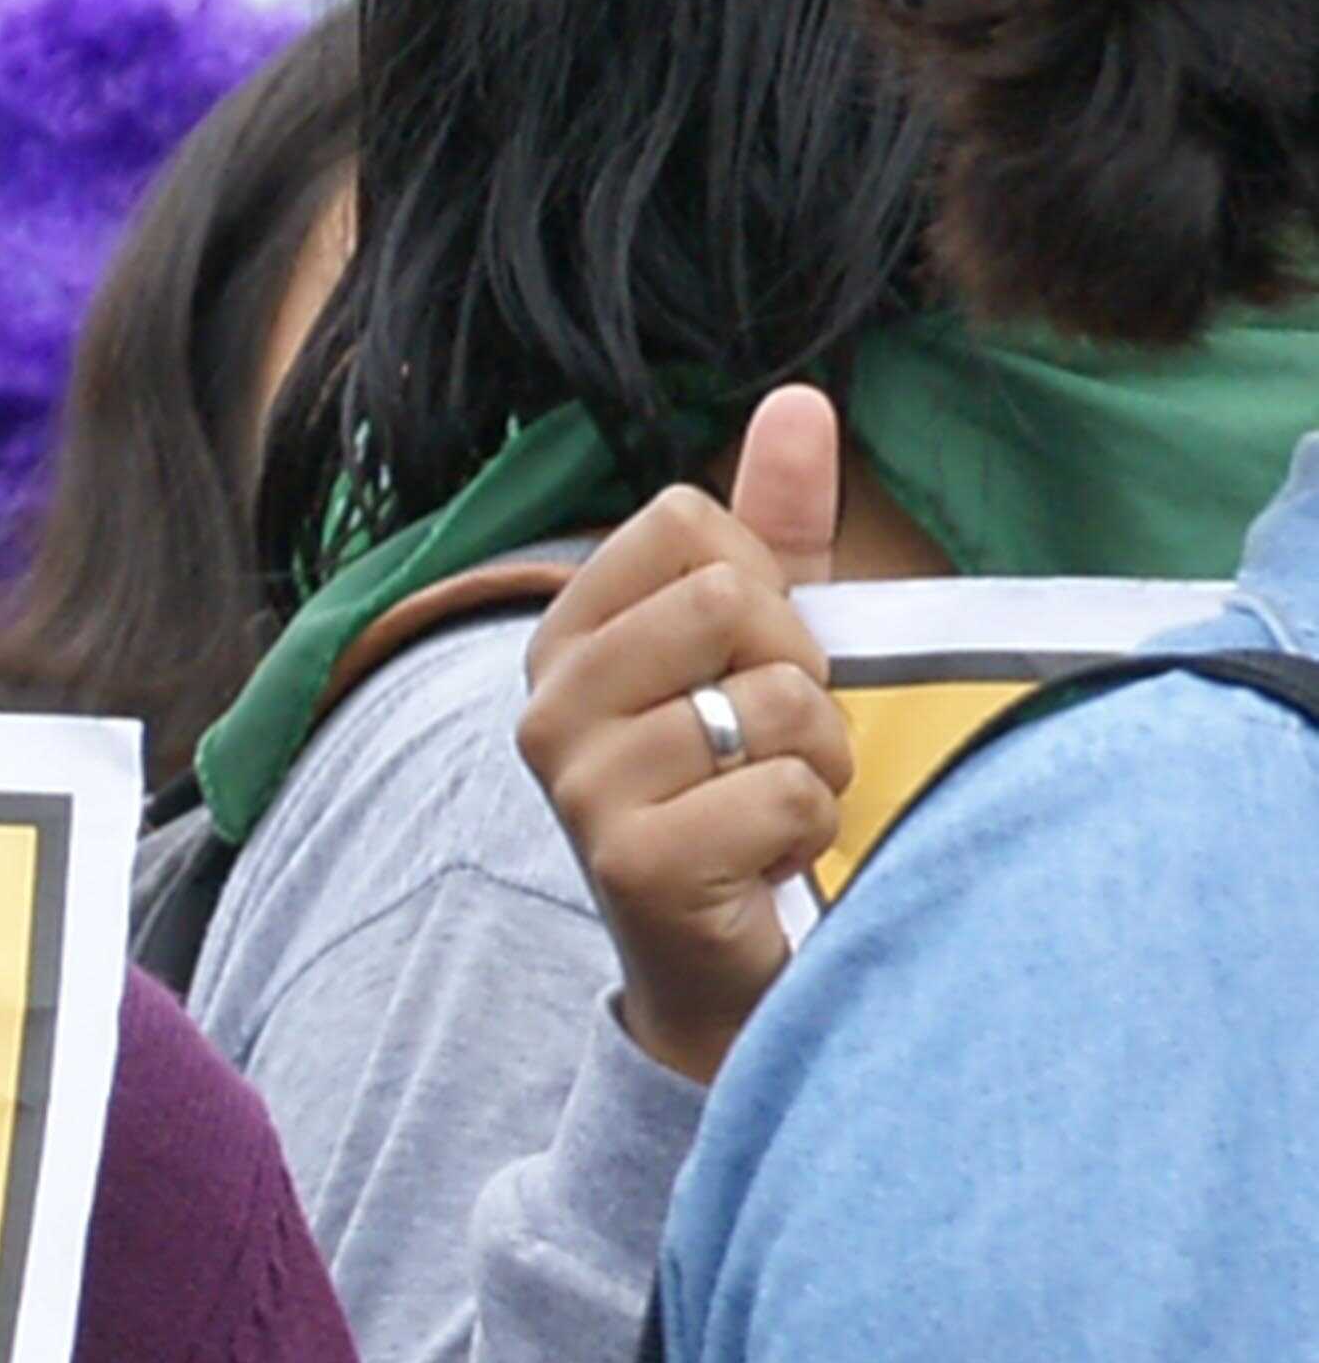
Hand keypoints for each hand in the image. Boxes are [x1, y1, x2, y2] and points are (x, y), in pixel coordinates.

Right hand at [524, 381, 851, 1087]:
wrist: (721, 963)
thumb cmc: (741, 786)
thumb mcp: (762, 644)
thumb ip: (777, 525)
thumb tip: (796, 399)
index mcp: (567, 639)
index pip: (686, 525)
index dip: (761, 585)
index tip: (745, 664)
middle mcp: (546, 708)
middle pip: (731, 600)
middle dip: (799, 674)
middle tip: (771, 744)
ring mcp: (581, 789)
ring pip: (772, 701)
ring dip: (817, 761)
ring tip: (777, 804)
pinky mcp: (635, 865)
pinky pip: (783, 792)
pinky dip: (812, 828)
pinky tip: (771, 863)